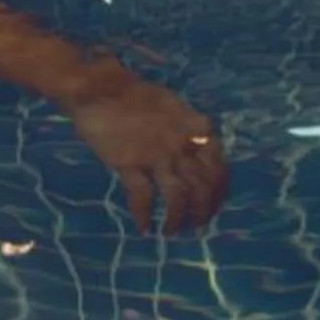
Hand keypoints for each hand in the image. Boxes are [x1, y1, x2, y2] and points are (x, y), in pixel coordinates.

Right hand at [65, 72, 228, 233]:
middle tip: (197, 226)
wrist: (100, 87)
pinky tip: (144, 227)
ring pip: (179, 196)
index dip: (219, 192)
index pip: (219, 166)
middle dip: (203, 212)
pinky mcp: (130, 163)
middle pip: (202, 186)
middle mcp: (182, 143)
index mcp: (195, 127)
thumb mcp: (173, 106)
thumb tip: (198, 151)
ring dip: (178, 219)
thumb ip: (188, 129)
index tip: (215, 205)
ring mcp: (157, 154)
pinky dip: (144, 215)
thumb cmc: (135, 93)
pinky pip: (143, 197)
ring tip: (172, 232)